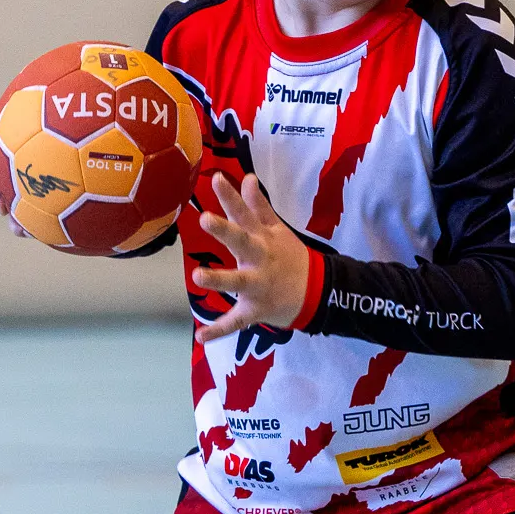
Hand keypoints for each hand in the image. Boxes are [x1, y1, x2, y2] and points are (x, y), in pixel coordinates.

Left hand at [191, 172, 313, 341]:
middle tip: (205, 219)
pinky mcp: (256, 310)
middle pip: (242, 242)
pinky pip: (237, 321)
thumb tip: (247, 177)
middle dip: (225, 231)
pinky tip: (201, 336)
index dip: (231, 197)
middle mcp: (260, 259)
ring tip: (198, 276)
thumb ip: (258, 206)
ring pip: (238, 281)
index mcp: (263, 239)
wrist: (317, 291)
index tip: (216, 178)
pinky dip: (219, 331)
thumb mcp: (277, 230)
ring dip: (220, 279)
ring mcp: (258, 285)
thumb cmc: (290, 257)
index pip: (245, 214)